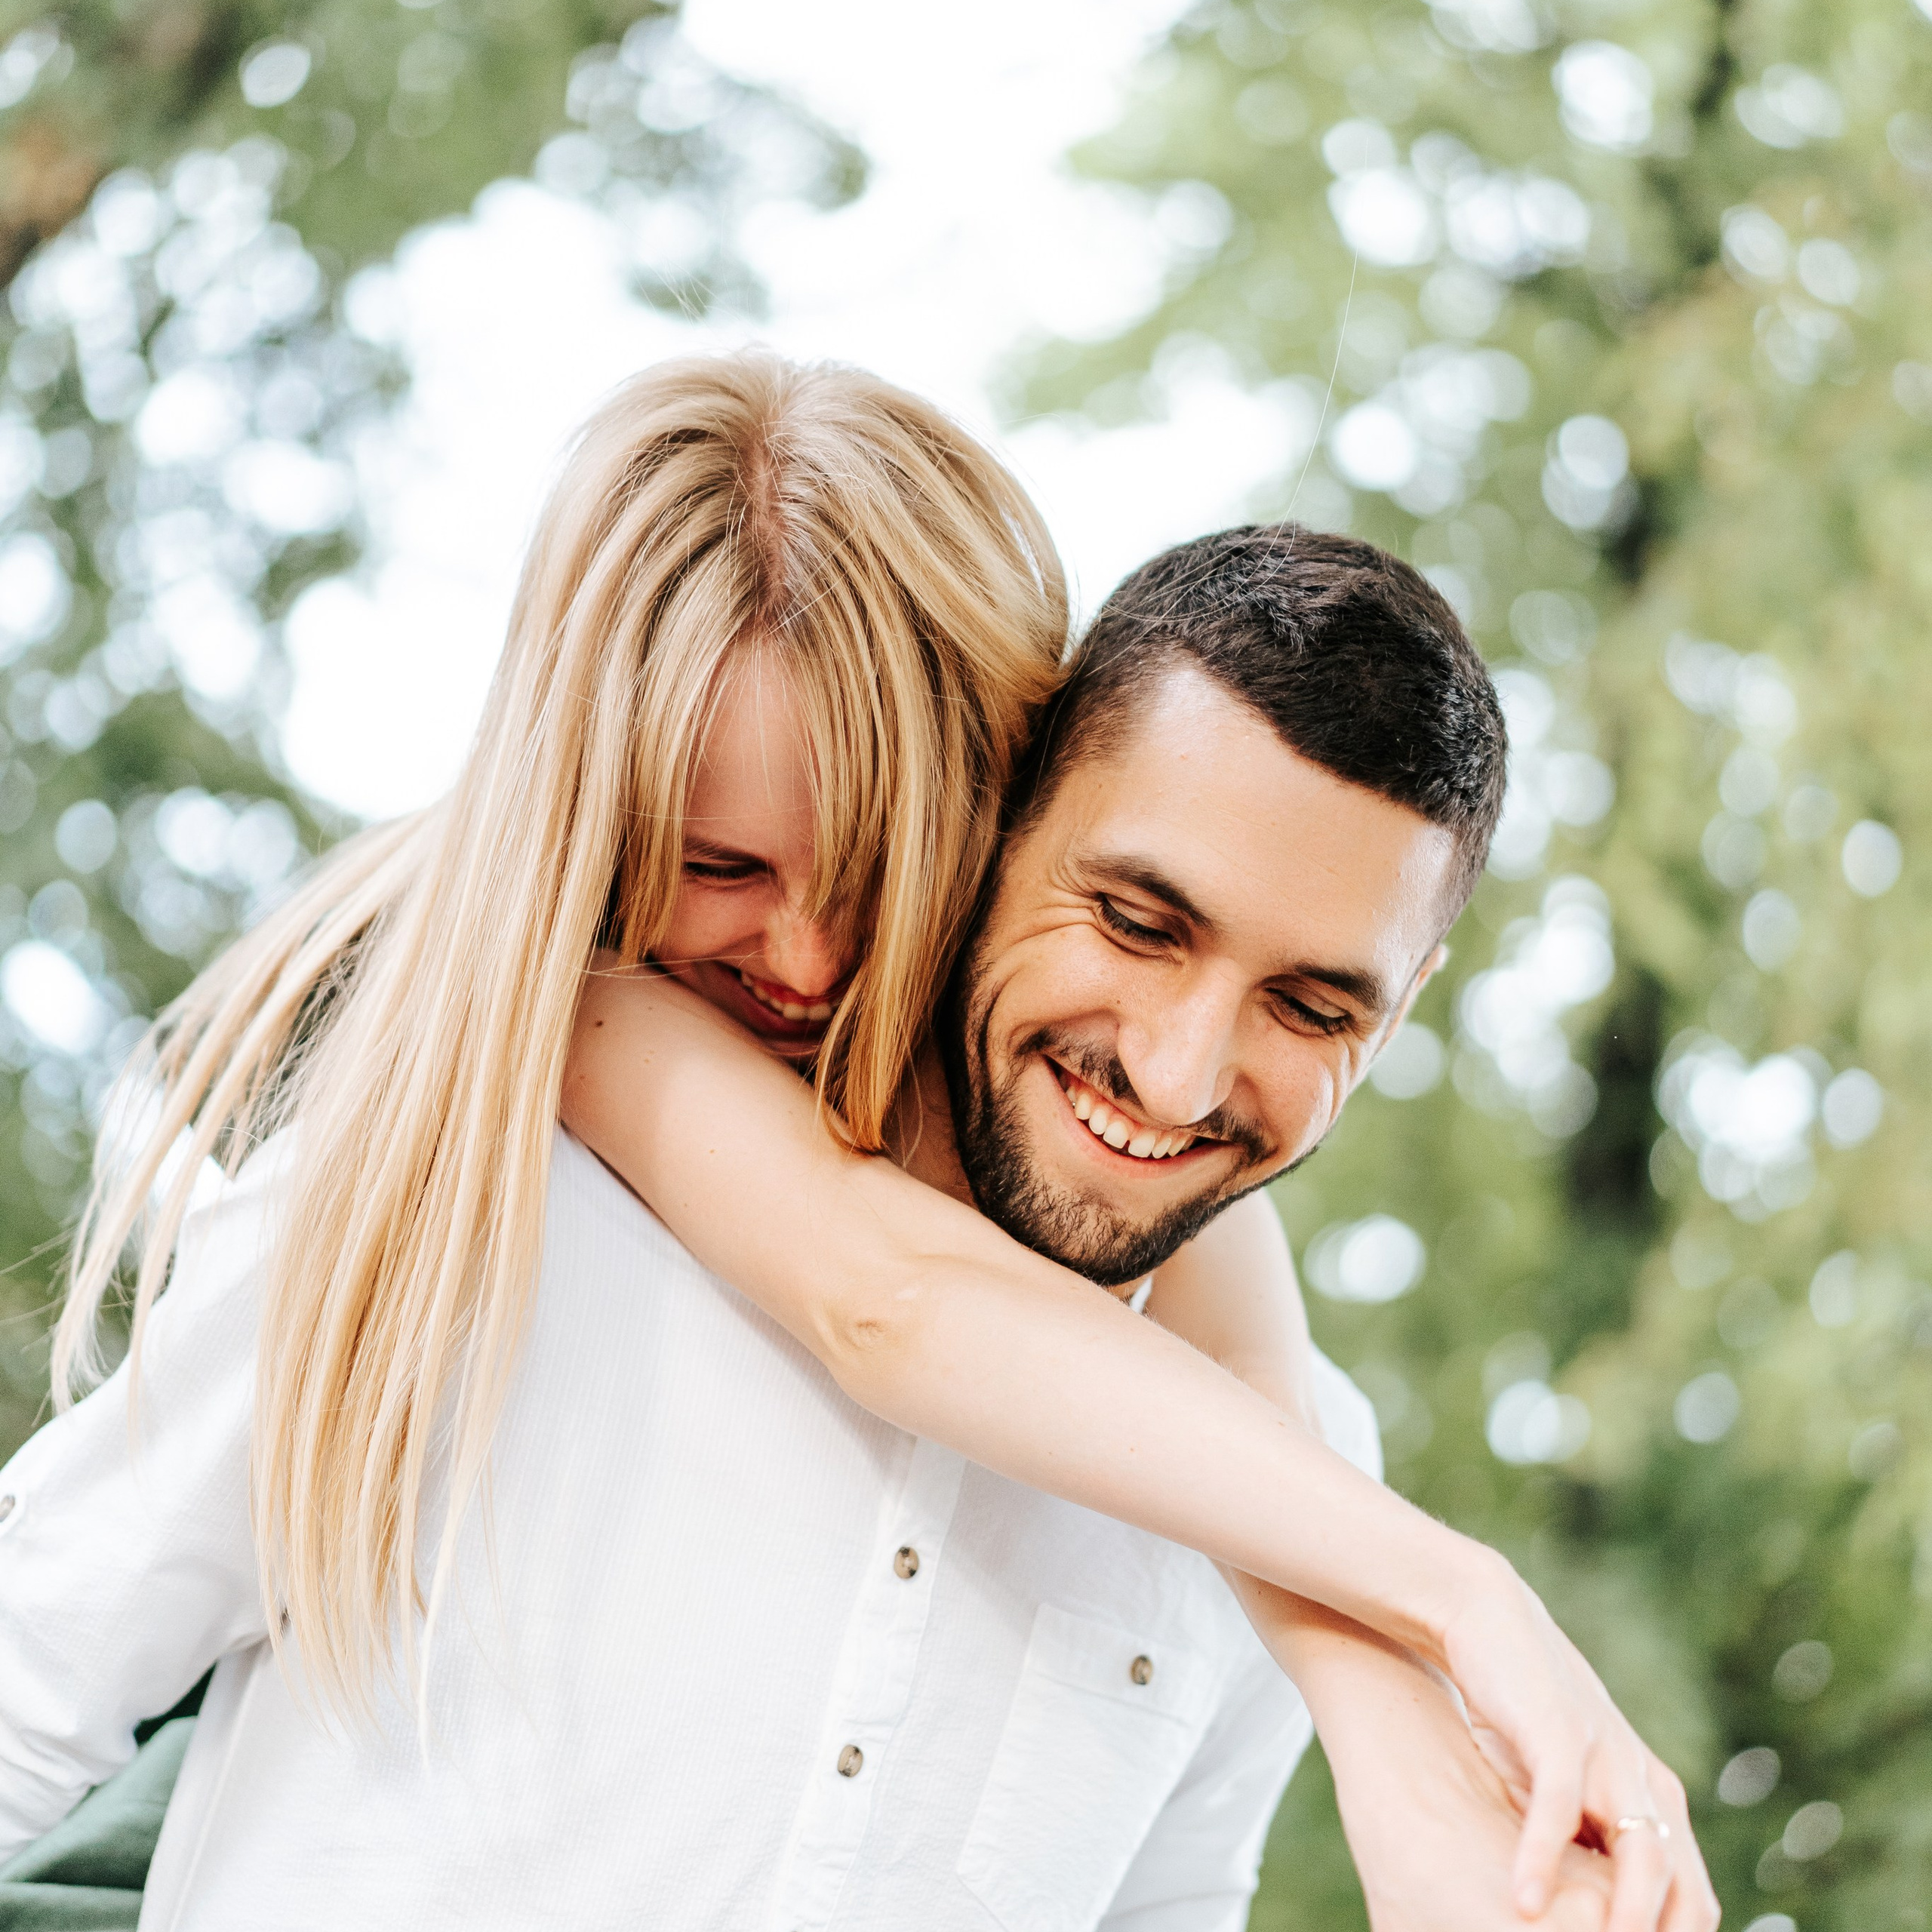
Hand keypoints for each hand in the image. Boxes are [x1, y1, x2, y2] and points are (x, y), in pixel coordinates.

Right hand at [1436, 1550, 1717, 1931]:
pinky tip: (1522, 1904)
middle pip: (1683, 1893)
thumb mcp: (1566, 1788)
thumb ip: (1586, 1844)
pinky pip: (1560, 1811)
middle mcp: (1647, 1784)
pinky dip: (1543, 1862)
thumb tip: (1587, 1916)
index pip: (1695, 1905)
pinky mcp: (1560, 1735)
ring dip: (1623, 1920)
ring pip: (1642, 1857)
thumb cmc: (1521, 1716)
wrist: (1488, 1621)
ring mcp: (1609, 1758)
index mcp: (1657, 1801)